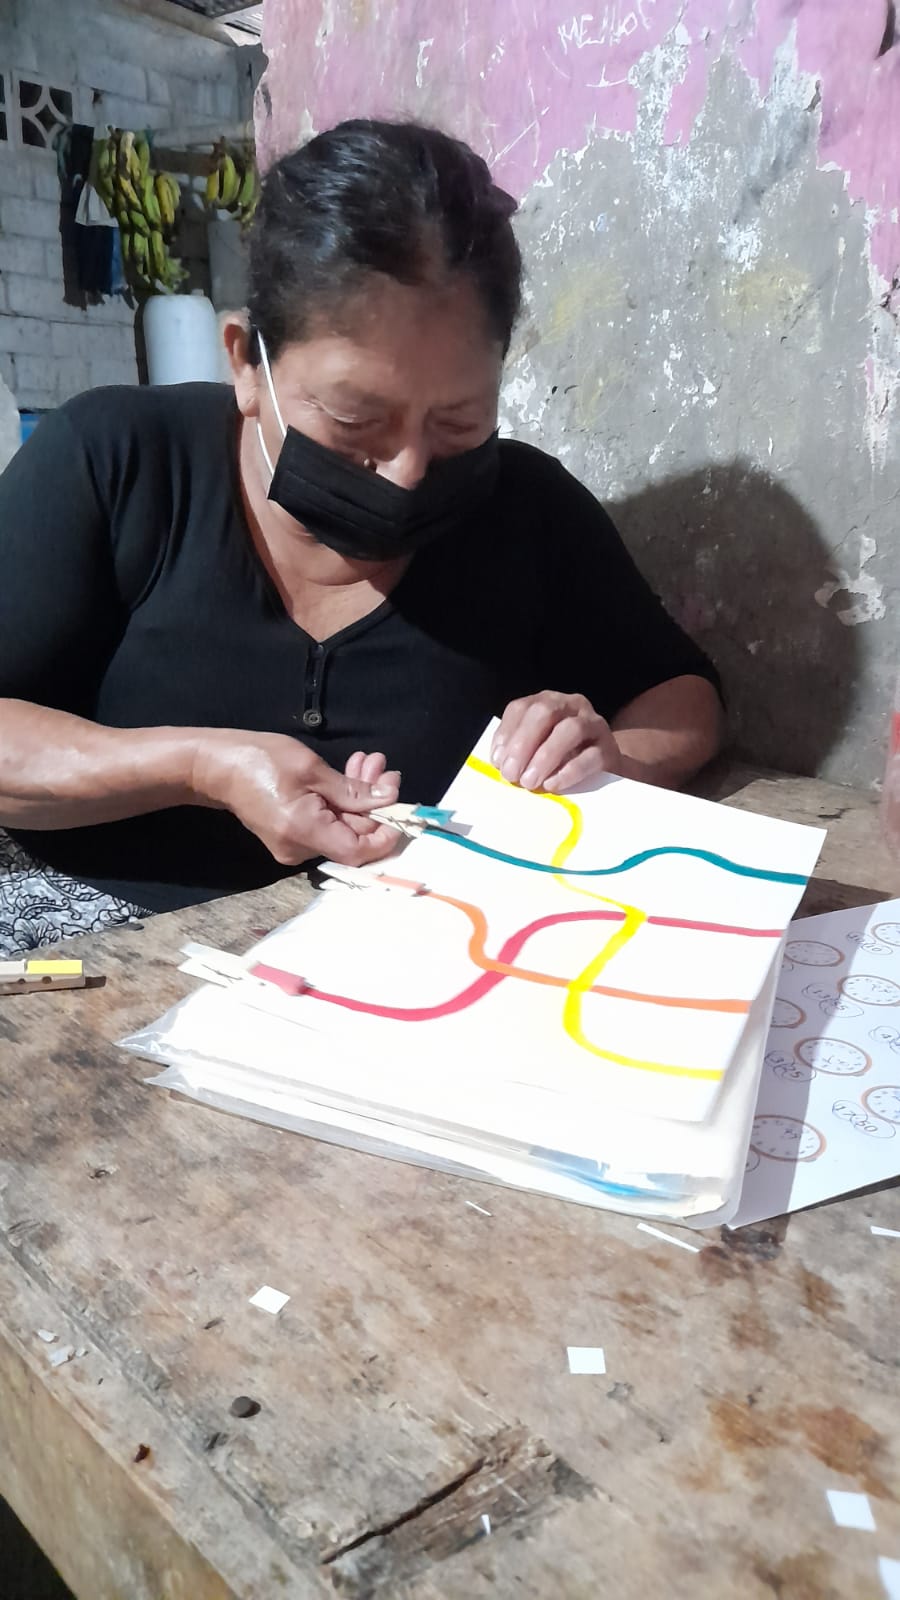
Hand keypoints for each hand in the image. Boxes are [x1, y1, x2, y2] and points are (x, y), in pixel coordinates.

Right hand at [193, 731, 400, 866]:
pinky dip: (341, 801)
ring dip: (359, 796)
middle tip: (382, 766)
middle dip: (372, 801)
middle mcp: (299, 849)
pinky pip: (326, 824)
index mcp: (304, 833)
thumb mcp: (311, 768)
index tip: (398, 804)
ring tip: (368, 762)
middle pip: (352, 836)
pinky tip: (350, 774)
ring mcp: (293, 846)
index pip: (358, 852)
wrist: (215, 766)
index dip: (385, 834)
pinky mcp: (290, 837)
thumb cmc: (259, 759)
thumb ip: (353, 790)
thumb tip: (389, 799)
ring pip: (342, 827)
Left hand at [490, 692, 619, 792]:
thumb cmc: (565, 758)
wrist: (606, 770)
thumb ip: (520, 750)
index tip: (497, 761)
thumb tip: (501, 763)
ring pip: (571, 730)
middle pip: (545, 712)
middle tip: (511, 774)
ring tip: (529, 781)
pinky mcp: (609, 749)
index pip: (522, 708)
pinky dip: (568, 771)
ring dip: (545, 756)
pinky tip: (551, 784)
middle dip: (523, 744)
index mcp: (548, 702)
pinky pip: (591, 756)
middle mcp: (572, 706)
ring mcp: (594, 725)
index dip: (506, 733)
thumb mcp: (538, 748)